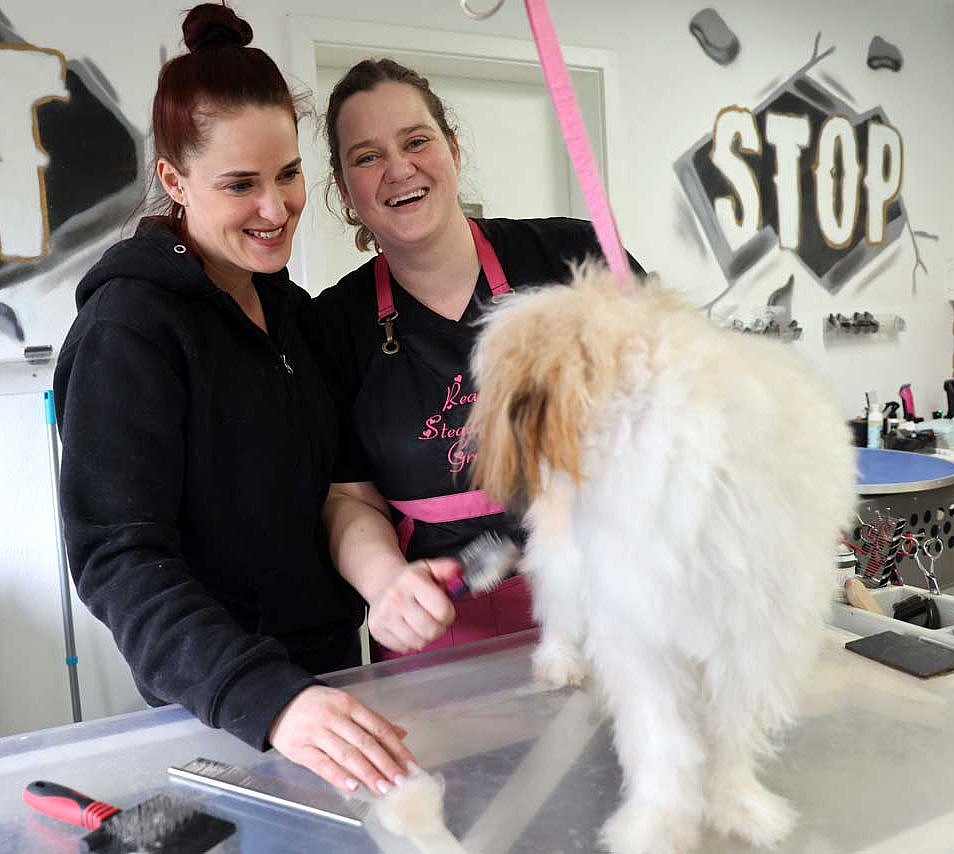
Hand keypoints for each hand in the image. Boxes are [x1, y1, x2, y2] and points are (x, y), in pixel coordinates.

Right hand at [268, 685, 416, 796]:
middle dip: (385, 764)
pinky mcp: (300, 749)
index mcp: (349, 705)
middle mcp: (335, 717)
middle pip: (365, 742)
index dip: (396, 748)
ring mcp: (317, 733)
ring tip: (383, 789)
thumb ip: (372, 720)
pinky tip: (353, 788)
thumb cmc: (317, 705)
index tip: (410, 766)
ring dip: (367, 773)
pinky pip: (322, 765)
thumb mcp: (345, 705)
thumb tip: (401, 734)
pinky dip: (339, 776)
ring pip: (346, 754)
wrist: (278, 700)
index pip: (378, 728)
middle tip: (400, 782)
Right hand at [367, 557, 460, 652]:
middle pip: (431, 630)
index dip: (449, 613)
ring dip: (424, 636)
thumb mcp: (429, 569)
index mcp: (411, 580)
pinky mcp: (377, 629)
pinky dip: (409, 642)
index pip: (442, 611)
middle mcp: (396, 597)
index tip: (443, 610)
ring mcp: (384, 614)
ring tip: (420, 623)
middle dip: (438, 627)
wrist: (383, 584)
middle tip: (433, 618)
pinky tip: (407, 628)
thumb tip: (457, 570)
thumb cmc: (409, 580)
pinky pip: (403, 648)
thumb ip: (447, 569)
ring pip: (418, 643)